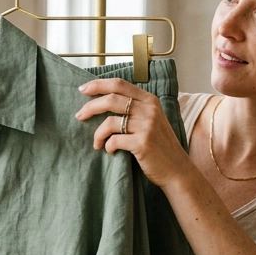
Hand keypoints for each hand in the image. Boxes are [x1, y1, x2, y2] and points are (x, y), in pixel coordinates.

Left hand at [75, 77, 190, 189]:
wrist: (177, 170)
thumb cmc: (159, 146)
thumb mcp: (151, 120)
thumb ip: (134, 109)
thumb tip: (104, 102)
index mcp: (149, 100)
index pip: (119, 84)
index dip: (98, 85)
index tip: (82, 89)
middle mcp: (149, 110)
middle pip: (111, 99)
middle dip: (90, 107)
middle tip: (79, 116)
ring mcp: (147, 126)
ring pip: (110, 122)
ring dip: (97, 133)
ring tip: (95, 143)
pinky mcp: (143, 143)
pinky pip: (115, 140)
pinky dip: (108, 146)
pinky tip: (110, 150)